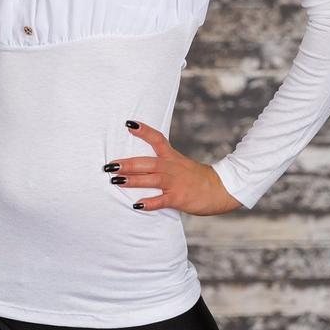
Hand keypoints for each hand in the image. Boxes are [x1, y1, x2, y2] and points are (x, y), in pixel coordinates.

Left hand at [104, 120, 243, 214]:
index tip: (129, 124)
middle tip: (109, 165)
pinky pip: (161, 200)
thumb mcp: (180, 164)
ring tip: (116, 181)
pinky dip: (149, 203)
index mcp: (172, 157)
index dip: (143, 131)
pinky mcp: (178, 198)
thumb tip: (139, 165)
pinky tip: (137, 205)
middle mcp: (171, 168)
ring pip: (151, 179)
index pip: (157, 139)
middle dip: (127, 163)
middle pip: (146, 162)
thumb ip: (162, 164)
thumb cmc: (197, 178)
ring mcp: (175, 183)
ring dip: (133, 180)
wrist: (220, 189)